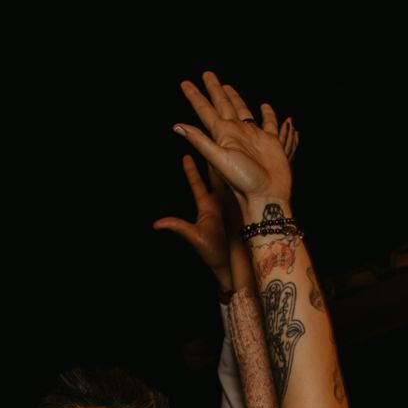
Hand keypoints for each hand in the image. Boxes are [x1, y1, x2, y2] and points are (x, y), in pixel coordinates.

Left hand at [156, 155, 248, 292]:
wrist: (234, 264)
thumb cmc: (213, 254)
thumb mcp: (195, 237)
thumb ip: (178, 227)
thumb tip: (156, 224)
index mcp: (206, 207)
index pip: (197, 185)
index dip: (191, 171)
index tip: (186, 155)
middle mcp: (219, 204)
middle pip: (215, 177)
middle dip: (213, 160)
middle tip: (212, 142)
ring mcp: (233, 206)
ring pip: (232, 180)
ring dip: (231, 165)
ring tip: (231, 148)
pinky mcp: (246, 209)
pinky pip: (246, 190)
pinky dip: (246, 179)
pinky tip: (251, 166)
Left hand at [173, 72, 296, 208]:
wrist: (268, 195)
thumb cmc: (244, 181)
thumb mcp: (219, 159)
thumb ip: (201, 141)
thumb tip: (177, 126)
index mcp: (223, 135)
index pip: (205, 110)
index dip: (195, 96)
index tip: (185, 83)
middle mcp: (236, 133)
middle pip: (223, 105)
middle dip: (214, 90)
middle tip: (207, 74)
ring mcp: (253, 137)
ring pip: (242, 111)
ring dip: (235, 98)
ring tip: (227, 86)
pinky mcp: (270, 142)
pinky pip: (269, 123)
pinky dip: (267, 113)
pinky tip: (264, 106)